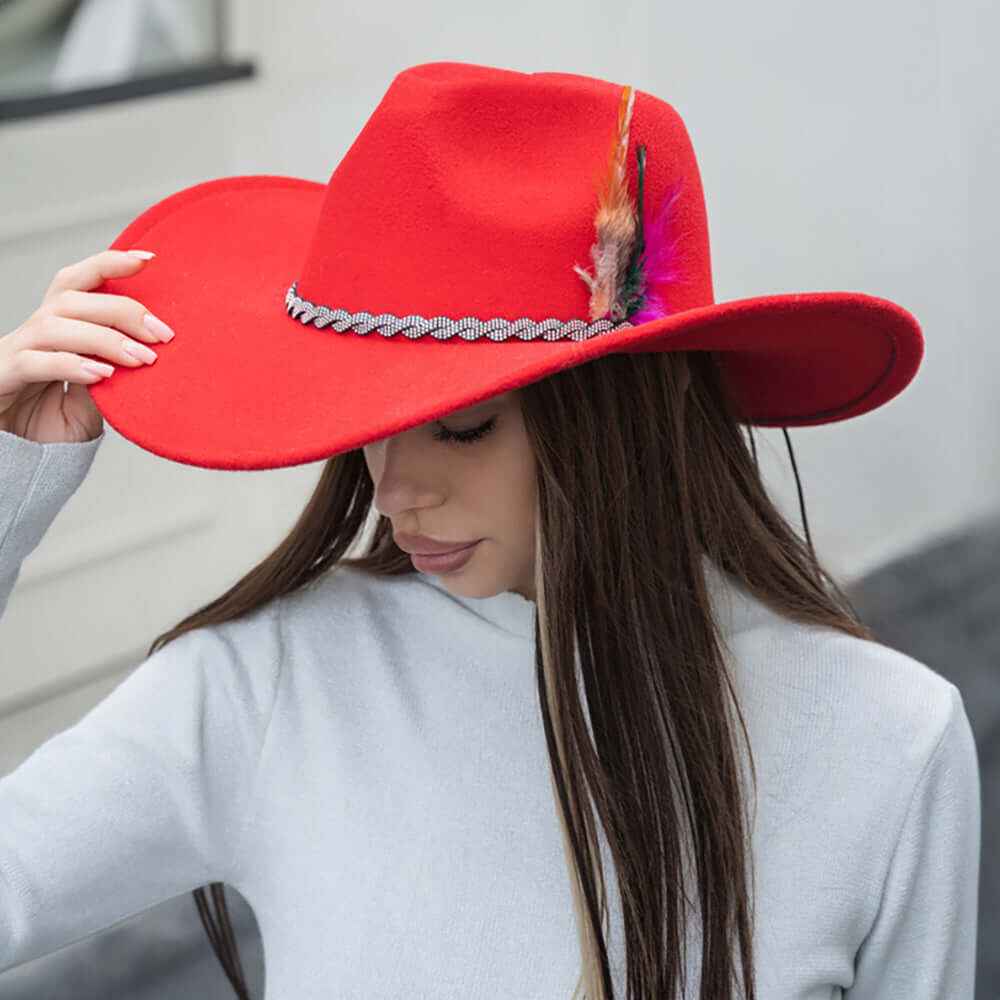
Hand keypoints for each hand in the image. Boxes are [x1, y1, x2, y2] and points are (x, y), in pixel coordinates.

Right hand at [0, 250, 172, 442]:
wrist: (14, 460)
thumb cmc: (48, 427)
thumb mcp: (91, 401)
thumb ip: (111, 377)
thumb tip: (146, 357)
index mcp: (56, 328)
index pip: (78, 282)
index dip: (109, 264)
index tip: (148, 259)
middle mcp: (35, 332)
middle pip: (73, 298)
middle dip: (122, 310)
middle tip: (163, 335)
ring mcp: (16, 351)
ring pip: (56, 325)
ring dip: (105, 339)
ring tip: (142, 359)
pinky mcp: (4, 375)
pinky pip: (37, 362)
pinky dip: (72, 364)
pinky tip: (103, 375)